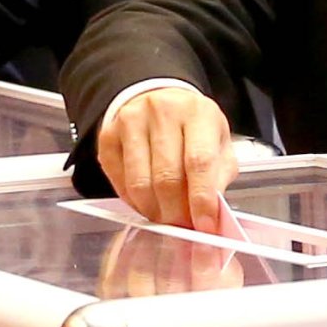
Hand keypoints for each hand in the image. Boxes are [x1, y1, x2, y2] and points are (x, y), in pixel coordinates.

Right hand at [97, 86, 234, 229]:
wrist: (159, 100)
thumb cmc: (192, 126)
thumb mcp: (218, 143)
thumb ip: (218, 176)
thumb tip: (211, 213)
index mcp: (197, 113)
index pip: (199, 162)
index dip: (201, 200)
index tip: (204, 225)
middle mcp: (162, 112)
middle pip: (166, 177)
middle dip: (176, 212)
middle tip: (183, 226)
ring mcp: (130, 122)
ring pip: (140, 183)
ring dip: (154, 211)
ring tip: (166, 218)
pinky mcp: (108, 136)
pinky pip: (119, 181)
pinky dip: (134, 202)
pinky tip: (147, 203)